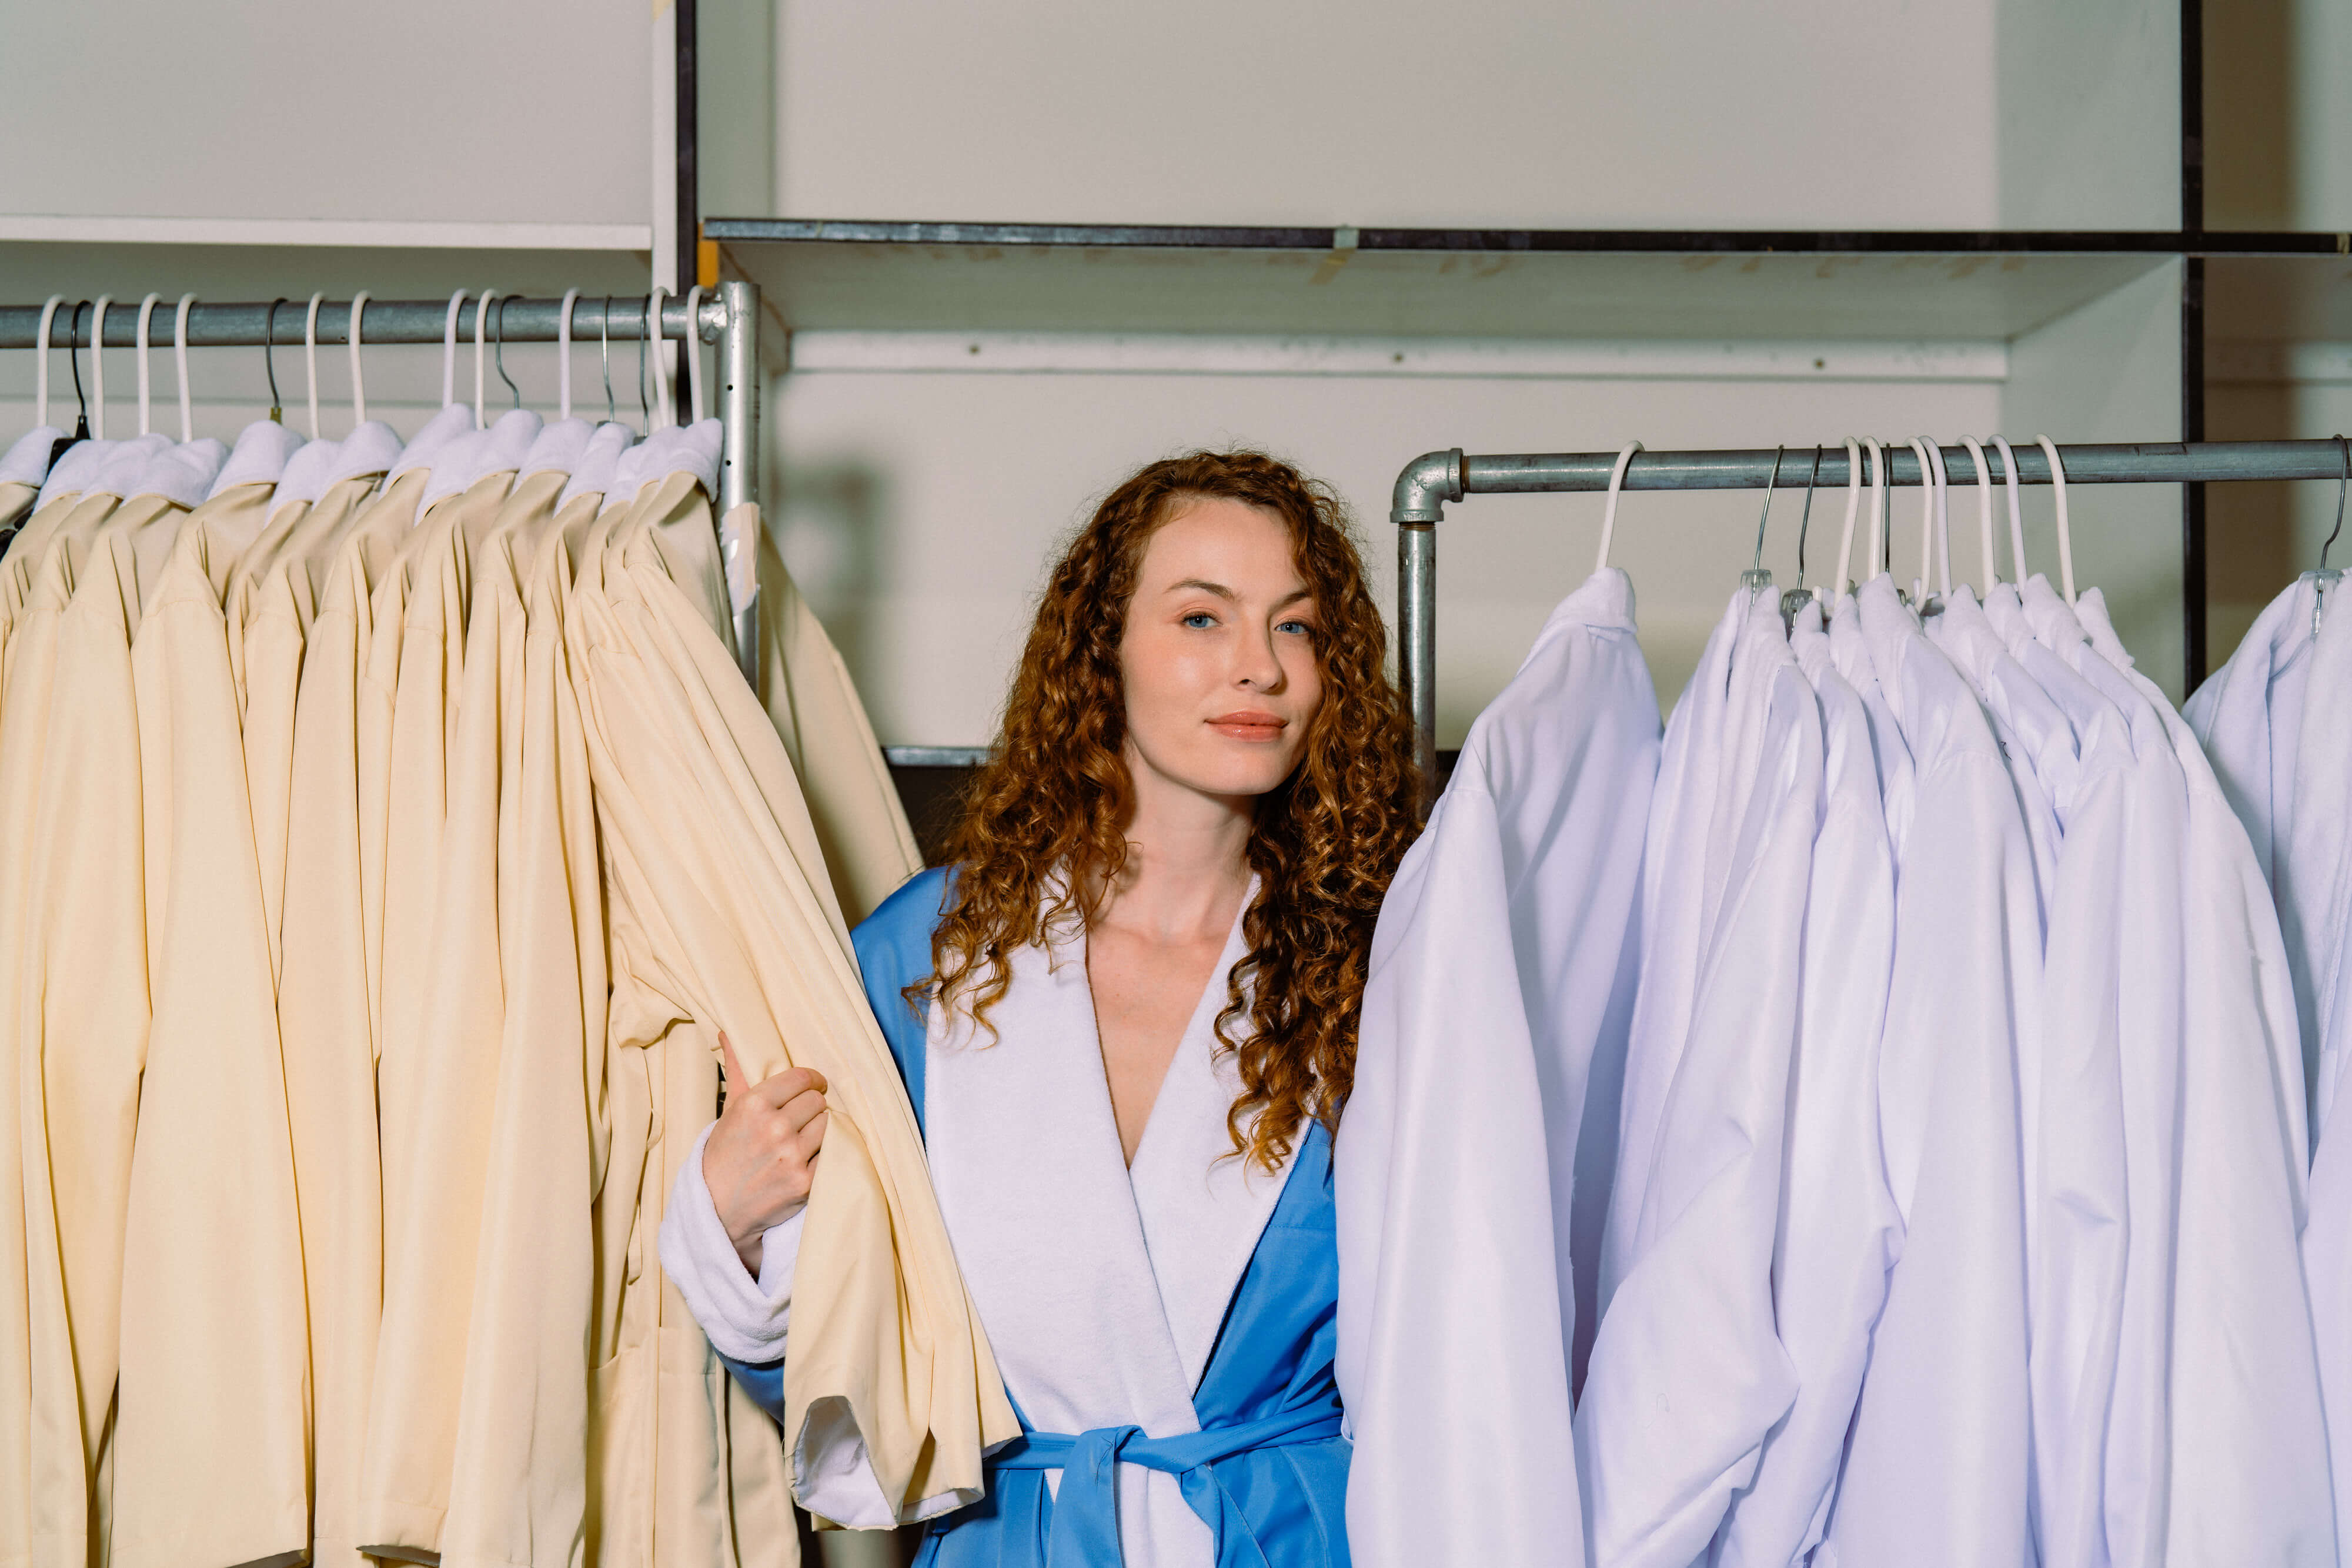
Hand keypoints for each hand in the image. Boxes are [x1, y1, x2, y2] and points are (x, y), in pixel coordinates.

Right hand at [702, 1032, 828, 1276]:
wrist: (716, 1208)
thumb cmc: (723, 1154)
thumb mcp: (728, 1110)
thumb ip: (736, 1069)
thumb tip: (727, 1032)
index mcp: (754, 1104)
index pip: (802, 1077)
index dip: (811, 1081)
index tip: (812, 1086)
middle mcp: (774, 1128)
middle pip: (817, 1101)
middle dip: (812, 1107)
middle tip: (802, 1117)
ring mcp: (792, 1156)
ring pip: (827, 1125)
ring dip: (819, 1130)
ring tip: (802, 1138)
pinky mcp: (805, 1181)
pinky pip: (830, 1154)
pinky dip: (823, 1155)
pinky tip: (807, 1158)